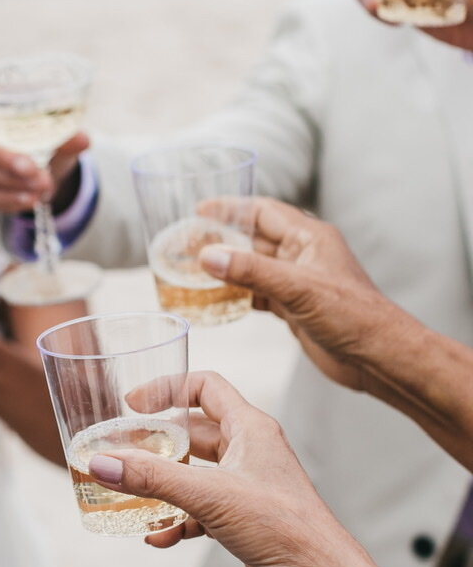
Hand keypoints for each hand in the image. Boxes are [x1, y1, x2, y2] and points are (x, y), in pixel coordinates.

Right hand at [0, 95, 88, 212]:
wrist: (48, 165)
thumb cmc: (49, 137)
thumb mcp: (63, 133)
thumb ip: (69, 135)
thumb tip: (81, 139)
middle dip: (6, 160)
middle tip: (34, 172)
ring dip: (11, 184)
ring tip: (42, 188)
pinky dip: (7, 200)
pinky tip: (29, 200)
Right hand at [86, 371, 409, 566]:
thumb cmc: (287, 528)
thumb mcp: (208, 495)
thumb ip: (152, 478)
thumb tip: (106, 463)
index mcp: (250, 429)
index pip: (205, 386)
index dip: (168, 388)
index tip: (135, 403)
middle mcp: (250, 452)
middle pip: (194, 431)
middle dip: (157, 441)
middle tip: (126, 448)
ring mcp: (247, 485)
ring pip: (195, 472)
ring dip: (163, 483)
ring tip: (134, 491)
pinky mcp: (244, 518)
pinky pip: (200, 509)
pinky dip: (176, 518)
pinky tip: (158, 535)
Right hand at [196, 197, 417, 390]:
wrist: (379, 358)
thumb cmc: (354, 316)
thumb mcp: (298, 289)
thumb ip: (251, 271)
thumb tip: (208, 255)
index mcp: (309, 238)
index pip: (262, 211)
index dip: (230, 208)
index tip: (199, 210)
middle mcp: (302, 256)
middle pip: (252, 239)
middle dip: (221, 239)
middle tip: (187, 243)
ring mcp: (297, 283)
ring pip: (252, 268)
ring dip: (225, 269)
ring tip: (192, 270)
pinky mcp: (294, 308)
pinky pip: (257, 294)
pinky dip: (236, 295)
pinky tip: (216, 300)